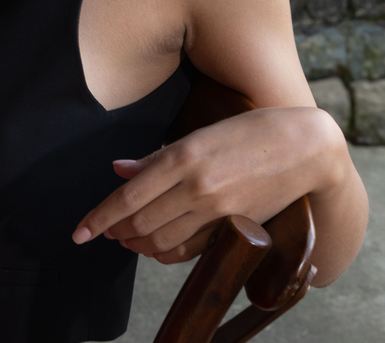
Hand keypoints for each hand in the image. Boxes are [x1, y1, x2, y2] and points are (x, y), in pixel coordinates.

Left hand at [71, 107, 337, 264]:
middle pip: (141, 223)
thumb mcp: (198, 135)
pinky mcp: (235, 227)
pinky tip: (155, 248)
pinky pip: (192, 250)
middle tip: (102, 232)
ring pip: (163, 240)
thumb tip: (118, 170)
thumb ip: (156, 157)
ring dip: (138, 244)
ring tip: (125, 239)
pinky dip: (167, 253)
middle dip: (115, 231)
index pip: (129, 197)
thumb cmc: (248, 131)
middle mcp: (197, 187)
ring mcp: (218, 211)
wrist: (305, 148)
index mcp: (183, 157)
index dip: (99, 217)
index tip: (79, 232)